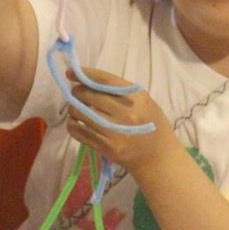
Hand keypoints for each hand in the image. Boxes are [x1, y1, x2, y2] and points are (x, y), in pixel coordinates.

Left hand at [64, 67, 178, 172]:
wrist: (158, 156)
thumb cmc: (152, 124)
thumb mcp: (144, 101)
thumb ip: (120, 91)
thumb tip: (88, 81)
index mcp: (137, 98)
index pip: (105, 80)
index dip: (85, 74)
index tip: (70, 73)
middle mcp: (125, 113)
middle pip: (88, 95)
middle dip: (77, 92)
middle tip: (76, 93)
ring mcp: (114, 131)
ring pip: (80, 112)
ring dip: (74, 108)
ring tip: (78, 108)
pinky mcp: (105, 147)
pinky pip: (78, 132)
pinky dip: (72, 124)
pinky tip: (77, 122)